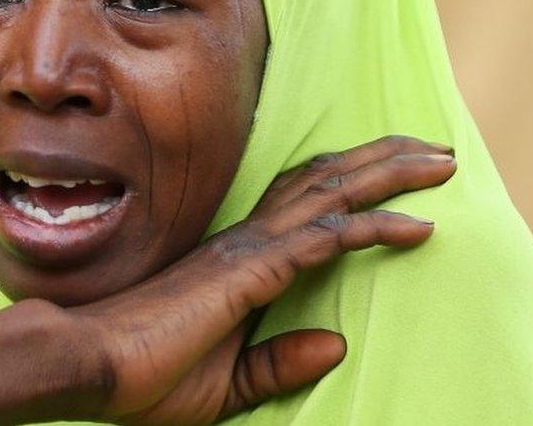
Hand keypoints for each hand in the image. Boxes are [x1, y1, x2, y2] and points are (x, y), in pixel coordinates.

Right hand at [71, 136, 456, 424]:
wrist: (92, 368)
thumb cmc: (146, 376)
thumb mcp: (229, 382)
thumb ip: (280, 364)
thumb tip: (336, 348)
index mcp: (238, 262)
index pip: (304, 206)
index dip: (352, 186)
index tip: (400, 180)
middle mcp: (247, 244)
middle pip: (325, 184)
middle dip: (382, 162)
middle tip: (435, 150)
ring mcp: (247, 254)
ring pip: (332, 197)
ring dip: (389, 176)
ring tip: (439, 163)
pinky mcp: (247, 274)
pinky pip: (324, 241)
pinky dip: (372, 227)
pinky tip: (416, 226)